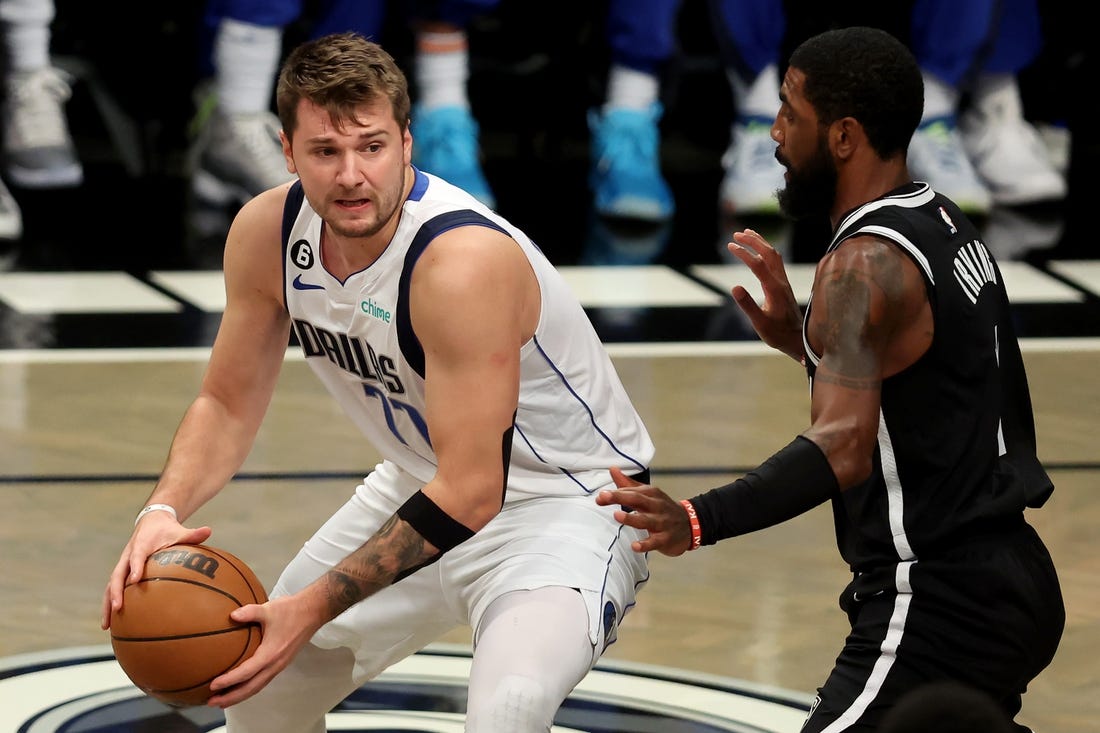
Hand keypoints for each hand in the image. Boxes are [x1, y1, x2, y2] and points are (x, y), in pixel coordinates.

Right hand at [101, 512, 211, 628]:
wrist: (151, 521)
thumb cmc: (167, 530)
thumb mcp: (180, 531)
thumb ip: (192, 534)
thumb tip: (209, 530)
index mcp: (141, 545)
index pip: (136, 556)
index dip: (135, 567)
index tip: (135, 580)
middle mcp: (127, 556)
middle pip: (117, 574)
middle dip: (115, 592)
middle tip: (118, 608)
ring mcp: (123, 565)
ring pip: (111, 585)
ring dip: (107, 603)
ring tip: (107, 625)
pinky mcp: (122, 572)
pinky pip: (113, 589)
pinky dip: (110, 604)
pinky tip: (111, 624)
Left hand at [207, 593, 324, 707]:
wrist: (313, 612)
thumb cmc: (291, 610)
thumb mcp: (268, 609)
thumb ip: (249, 612)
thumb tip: (231, 616)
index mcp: (271, 654)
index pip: (246, 673)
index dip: (229, 681)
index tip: (213, 685)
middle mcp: (275, 664)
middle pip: (251, 687)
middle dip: (231, 697)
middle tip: (212, 702)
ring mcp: (279, 665)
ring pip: (257, 687)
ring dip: (239, 695)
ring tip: (222, 700)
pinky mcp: (281, 663)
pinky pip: (262, 681)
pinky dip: (249, 688)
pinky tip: (240, 686)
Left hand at [596, 468, 692, 555]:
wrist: (691, 524)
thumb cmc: (662, 508)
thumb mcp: (648, 494)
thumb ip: (628, 484)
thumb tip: (612, 469)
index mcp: (651, 494)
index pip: (631, 491)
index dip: (614, 493)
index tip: (600, 496)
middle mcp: (656, 506)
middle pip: (638, 500)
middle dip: (620, 497)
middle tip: (603, 497)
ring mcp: (662, 522)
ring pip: (646, 520)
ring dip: (631, 518)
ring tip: (617, 515)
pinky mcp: (666, 538)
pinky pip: (655, 541)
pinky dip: (645, 544)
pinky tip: (634, 546)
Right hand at [727, 229, 803, 361]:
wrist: (797, 339)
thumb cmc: (777, 334)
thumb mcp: (760, 323)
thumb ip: (747, 305)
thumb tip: (735, 287)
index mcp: (774, 289)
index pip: (758, 264)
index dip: (744, 253)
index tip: (730, 246)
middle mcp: (781, 281)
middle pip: (768, 253)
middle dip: (753, 240)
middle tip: (736, 234)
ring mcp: (783, 281)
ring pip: (773, 254)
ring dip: (760, 242)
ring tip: (746, 233)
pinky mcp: (783, 284)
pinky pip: (775, 260)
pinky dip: (766, 250)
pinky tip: (759, 249)